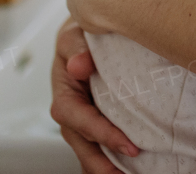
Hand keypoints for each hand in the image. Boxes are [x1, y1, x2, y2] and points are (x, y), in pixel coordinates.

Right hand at [50, 18, 139, 172]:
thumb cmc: (80, 38)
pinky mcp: (97, 125)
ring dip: (107, 167)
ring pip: (91, 152)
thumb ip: (76, 47)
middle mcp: (72, 115)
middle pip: (84, 145)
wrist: (86, 39)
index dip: (102, 134)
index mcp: (64, 96)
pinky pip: (101, 147)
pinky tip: (131, 169)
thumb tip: (79, 66)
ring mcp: (83, 124)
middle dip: (104, 164)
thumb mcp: (74, 35)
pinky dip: (112, 159)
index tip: (129, 145)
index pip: (79, 120)